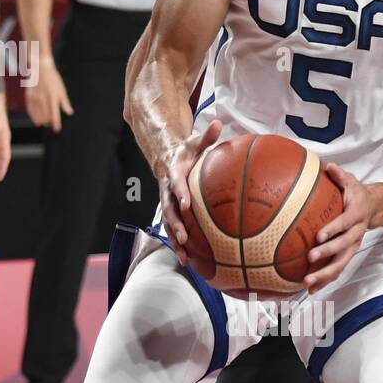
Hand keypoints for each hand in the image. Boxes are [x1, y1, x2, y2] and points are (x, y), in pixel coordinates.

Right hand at [23, 58, 72, 130]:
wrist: (40, 69)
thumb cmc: (52, 78)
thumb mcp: (61, 89)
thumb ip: (65, 102)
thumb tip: (69, 112)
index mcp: (53, 98)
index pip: (54, 116)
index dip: (56, 125)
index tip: (57, 129)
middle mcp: (43, 100)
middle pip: (46, 118)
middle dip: (49, 123)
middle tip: (51, 124)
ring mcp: (35, 99)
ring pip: (37, 116)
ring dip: (42, 121)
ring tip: (45, 123)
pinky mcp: (28, 97)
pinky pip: (30, 111)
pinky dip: (34, 117)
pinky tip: (36, 120)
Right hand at [157, 119, 221, 260]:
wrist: (166, 159)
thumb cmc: (186, 152)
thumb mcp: (194, 142)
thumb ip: (205, 136)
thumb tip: (217, 122)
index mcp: (173, 174)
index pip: (176, 184)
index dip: (180, 194)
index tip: (187, 205)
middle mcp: (167, 191)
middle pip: (169, 210)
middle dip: (176, 226)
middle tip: (185, 238)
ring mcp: (168, 204)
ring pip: (169, 225)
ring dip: (176, 242)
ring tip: (185, 258)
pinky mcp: (172, 213)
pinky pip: (174, 230)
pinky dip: (180, 245)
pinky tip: (190, 261)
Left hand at [304, 164, 382, 292]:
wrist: (376, 208)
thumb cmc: (356, 193)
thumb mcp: (351, 181)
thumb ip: (339, 175)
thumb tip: (328, 166)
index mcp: (355, 215)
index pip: (344, 223)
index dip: (333, 229)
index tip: (318, 236)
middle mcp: (356, 233)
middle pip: (343, 247)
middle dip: (327, 254)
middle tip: (310, 259)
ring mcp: (353, 246)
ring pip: (341, 263)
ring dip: (325, 274)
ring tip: (308, 283)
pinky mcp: (348, 254)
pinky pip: (338, 269)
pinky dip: (325, 280)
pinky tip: (310, 289)